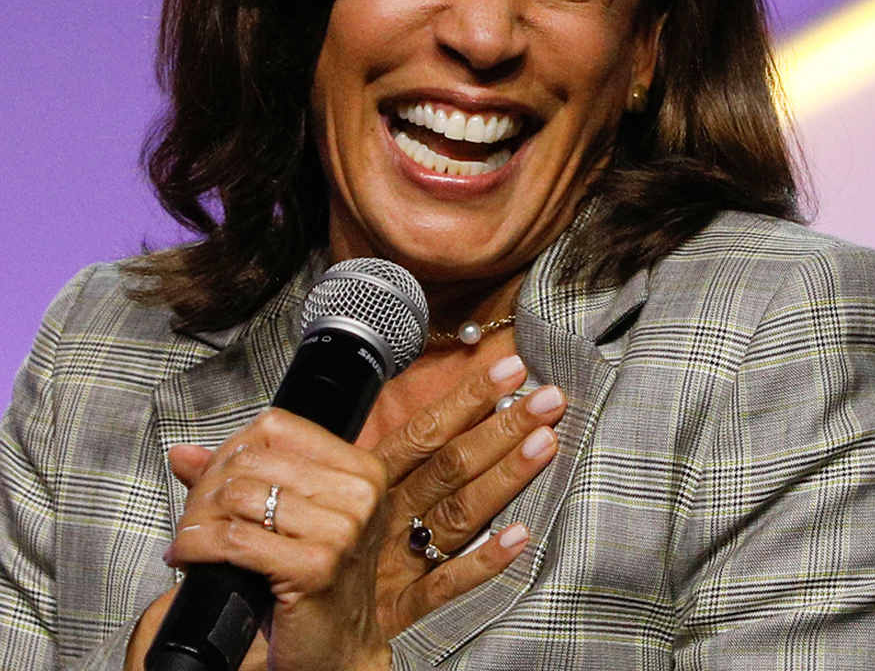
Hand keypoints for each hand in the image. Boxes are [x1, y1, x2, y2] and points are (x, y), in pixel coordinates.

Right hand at [127, 354, 566, 670]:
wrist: (266, 651)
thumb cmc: (270, 574)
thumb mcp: (272, 524)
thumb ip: (257, 477)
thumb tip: (185, 451)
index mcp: (354, 490)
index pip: (416, 434)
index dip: (463, 400)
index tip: (510, 367)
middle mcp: (377, 520)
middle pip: (447, 466)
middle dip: (502, 427)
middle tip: (553, 395)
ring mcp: (389, 562)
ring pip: (456, 511)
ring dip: (504, 476)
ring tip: (548, 439)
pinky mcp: (389, 608)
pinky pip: (441, 586)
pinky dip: (481, 564)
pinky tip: (519, 539)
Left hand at [152, 407, 392, 670]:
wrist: (338, 649)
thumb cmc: (318, 587)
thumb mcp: (289, 522)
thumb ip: (241, 480)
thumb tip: (184, 454)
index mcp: (363, 471)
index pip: (277, 428)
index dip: (231, 449)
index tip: (213, 480)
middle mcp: (359, 495)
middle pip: (251, 460)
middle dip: (205, 489)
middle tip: (194, 519)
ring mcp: (341, 531)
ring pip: (236, 496)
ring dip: (195, 520)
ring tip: (190, 540)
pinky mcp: (315, 566)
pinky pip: (232, 539)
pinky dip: (196, 547)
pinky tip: (189, 557)